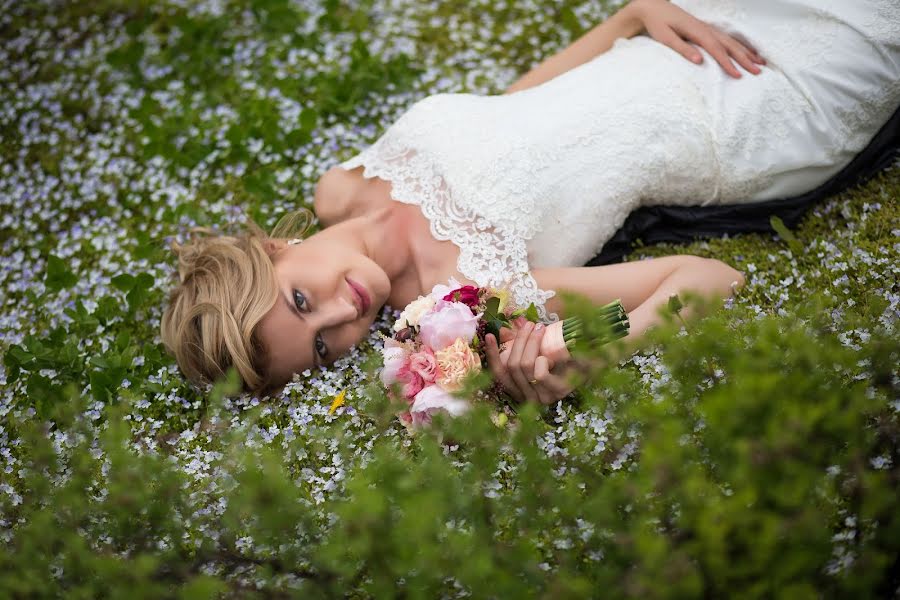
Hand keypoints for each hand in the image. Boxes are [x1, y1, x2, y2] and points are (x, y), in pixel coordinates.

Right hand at [484, 320, 577, 405]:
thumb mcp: (539, 345)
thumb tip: (502, 332)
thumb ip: (520, 343)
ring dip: (531, 343)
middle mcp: (531, 397)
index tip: (490, 335)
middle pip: (511, 366)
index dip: (492, 354)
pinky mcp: (559, 392)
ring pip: (523, 367)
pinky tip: (552, 354)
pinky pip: (539, 372)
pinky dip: (543, 357)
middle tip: (529, 325)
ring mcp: (545, 397)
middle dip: (519, 341)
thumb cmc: (567, 349)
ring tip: (540, 329)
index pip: (500, 374)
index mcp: (523, 389)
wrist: (599, 352)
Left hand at [628, 0, 765, 77]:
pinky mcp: (706, 30)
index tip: (737, 75)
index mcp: (697, 31)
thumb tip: (698, 61)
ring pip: (731, 41)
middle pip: (729, 45)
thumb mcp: (665, 37)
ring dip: (746, 52)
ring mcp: (707, 28)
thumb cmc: (657, 24)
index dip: (727, 63)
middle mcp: (706, 28)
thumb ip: (682, 48)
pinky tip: (748, 52)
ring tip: (760, 63)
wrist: (653, 8)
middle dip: (744, 59)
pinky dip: (739, 46)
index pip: (716, 49)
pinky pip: (727, 39)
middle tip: (757, 72)